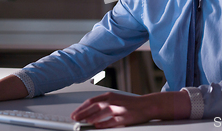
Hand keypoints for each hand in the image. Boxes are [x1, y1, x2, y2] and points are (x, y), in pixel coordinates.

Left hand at [71, 90, 190, 127]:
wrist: (146, 105)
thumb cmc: (130, 103)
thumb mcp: (115, 99)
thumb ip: (103, 104)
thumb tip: (88, 111)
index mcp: (110, 95)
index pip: (92, 101)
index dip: (82, 107)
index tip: (75, 113)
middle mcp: (114, 101)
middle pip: (95, 106)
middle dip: (83, 113)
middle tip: (75, 119)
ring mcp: (119, 109)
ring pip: (102, 112)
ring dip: (91, 118)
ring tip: (84, 122)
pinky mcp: (125, 118)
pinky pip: (111, 122)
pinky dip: (103, 124)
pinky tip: (96, 126)